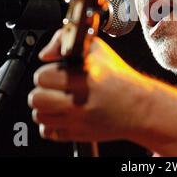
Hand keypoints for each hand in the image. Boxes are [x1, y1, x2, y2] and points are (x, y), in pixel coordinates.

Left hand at [28, 30, 152, 142]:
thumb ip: (66, 41)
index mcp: (84, 77)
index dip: (49, 73)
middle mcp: (79, 100)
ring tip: (60, 101)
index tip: (58, 74)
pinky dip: (52, 124)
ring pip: (39, 116)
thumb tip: (45, 54)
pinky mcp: (78, 134)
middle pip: (36, 98)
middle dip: (44, 91)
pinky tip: (65, 115)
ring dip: (46, 108)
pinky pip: (48, 132)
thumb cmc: (119, 78)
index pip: (43, 76)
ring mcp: (77, 120)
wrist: (139, 107)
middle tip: (56, 89)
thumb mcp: (97, 49)